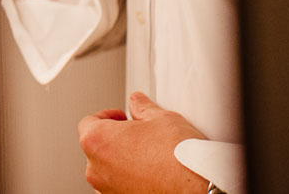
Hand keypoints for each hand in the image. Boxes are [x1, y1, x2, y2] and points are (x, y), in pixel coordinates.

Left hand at [77, 91, 208, 193]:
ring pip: (108, 169)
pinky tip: (152, 172)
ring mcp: (108, 189)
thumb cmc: (178, 158)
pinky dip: (130, 178)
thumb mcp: (161, 118)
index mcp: (96, 141)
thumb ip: (142, 107)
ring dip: (122, 160)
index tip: (121, 117)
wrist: (198, 189)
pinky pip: (120, 185)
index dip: (107, 116)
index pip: (89, 122)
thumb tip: (137, 103)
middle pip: (97, 146)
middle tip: (138, 134)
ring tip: (149, 154)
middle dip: (116, 138)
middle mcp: (96, 168)